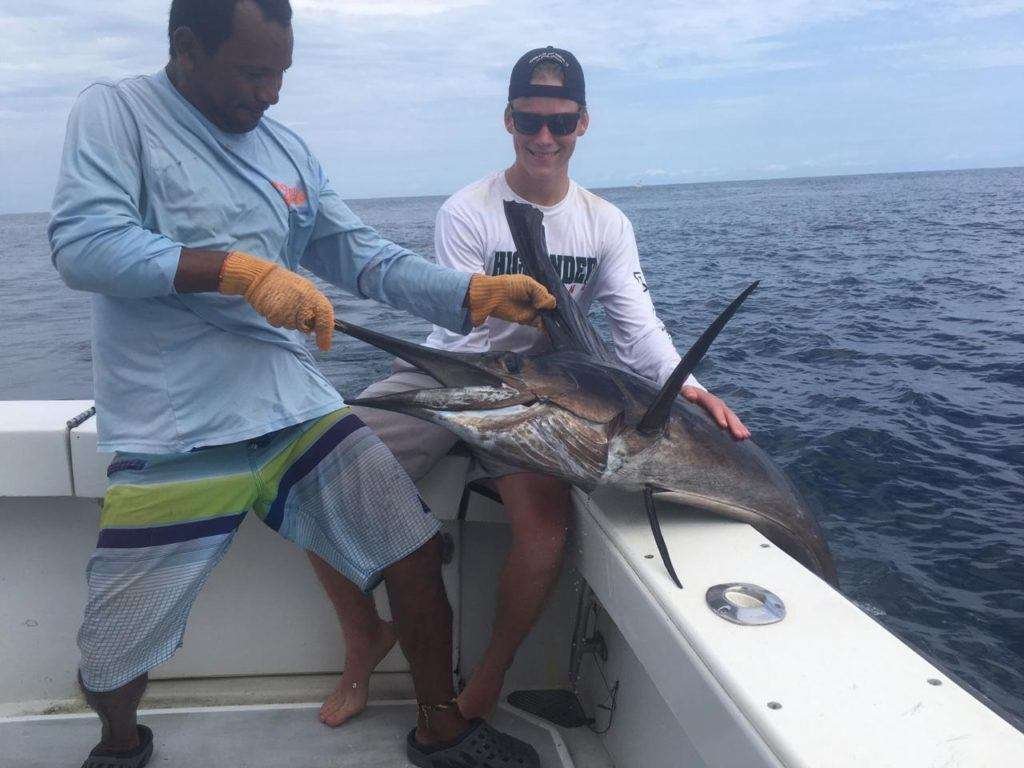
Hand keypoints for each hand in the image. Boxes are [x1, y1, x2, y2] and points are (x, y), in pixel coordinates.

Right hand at [218, 251, 334, 350]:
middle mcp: (303, 299)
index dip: (326, 332)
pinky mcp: (276, 312)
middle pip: (306, 326)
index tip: (324, 346)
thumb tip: (318, 328)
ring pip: (291, 326)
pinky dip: (275, 319)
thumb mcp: (304, 290)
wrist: (260, 276)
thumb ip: (313, 306)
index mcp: (313, 293)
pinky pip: (278, 324)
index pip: (325, 315)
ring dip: (286, 320)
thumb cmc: (283, 284)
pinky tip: (273, 306)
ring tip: (281, 304)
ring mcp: (289, 306)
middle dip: (301, 325)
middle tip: (291, 310)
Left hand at [466, 274, 555, 326]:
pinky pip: (538, 323)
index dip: (551, 301)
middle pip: (548, 308)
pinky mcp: (525, 319)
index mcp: (536, 289)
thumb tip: (550, 305)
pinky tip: (544, 325)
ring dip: (549, 320)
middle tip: (551, 314)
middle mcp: (534, 300)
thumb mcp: (529, 284)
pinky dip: (543, 326)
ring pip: (545, 316)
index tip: (553, 305)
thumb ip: (542, 293)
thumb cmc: (509, 286)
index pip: (549, 296)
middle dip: (552, 311)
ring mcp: (530, 310)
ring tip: (548, 320)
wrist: (493, 296)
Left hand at [682, 386, 749, 439]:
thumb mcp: (686, 392)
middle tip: (739, 435)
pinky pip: (733, 421)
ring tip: (745, 436)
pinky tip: (746, 436)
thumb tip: (691, 396)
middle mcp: (718, 403)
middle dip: (734, 425)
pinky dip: (740, 428)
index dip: (719, 416)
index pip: (715, 407)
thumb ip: (688, 393)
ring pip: (733, 418)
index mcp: (708, 399)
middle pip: (727, 414)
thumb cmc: (687, 395)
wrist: (693, 392)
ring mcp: (723, 409)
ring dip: (739, 427)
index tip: (724, 426)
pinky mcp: (724, 415)